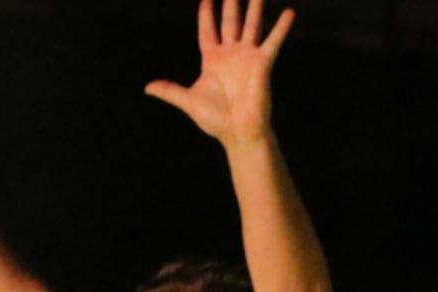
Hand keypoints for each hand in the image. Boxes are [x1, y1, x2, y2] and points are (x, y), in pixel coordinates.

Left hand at [145, 0, 292, 147]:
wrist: (239, 132)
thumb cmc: (215, 120)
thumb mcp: (189, 101)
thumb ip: (170, 90)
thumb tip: (148, 87)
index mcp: (212, 61)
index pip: (208, 31)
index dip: (206, 16)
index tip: (206, 0)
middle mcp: (230, 55)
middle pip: (230, 23)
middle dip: (230, 4)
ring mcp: (247, 57)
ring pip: (251, 26)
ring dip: (254, 8)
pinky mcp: (262, 64)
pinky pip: (273, 42)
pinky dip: (281, 28)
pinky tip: (289, 13)